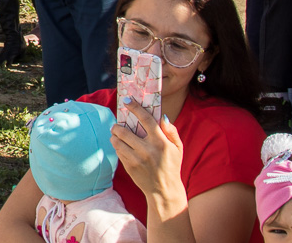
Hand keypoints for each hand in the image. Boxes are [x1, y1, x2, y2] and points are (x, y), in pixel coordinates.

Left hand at [111, 99, 187, 214]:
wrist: (164, 190)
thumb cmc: (172, 166)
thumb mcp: (178, 149)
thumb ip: (171, 131)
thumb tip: (162, 117)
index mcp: (161, 143)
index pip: (146, 120)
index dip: (135, 108)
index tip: (127, 101)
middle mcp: (147, 150)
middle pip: (124, 130)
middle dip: (117, 125)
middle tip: (117, 124)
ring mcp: (137, 159)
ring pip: (117, 141)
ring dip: (114, 135)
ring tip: (116, 134)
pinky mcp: (129, 166)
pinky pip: (118, 151)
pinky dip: (117, 146)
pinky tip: (122, 146)